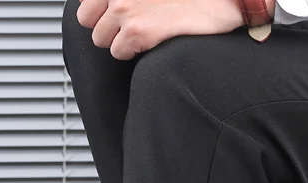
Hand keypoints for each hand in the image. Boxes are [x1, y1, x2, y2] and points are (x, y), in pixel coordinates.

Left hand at [76, 0, 271, 60]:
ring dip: (119, 40)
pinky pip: (118, 52)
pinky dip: (132, 52)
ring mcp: (125, 8)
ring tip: (145, 30)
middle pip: (87, 20)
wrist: (221, 0)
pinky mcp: (137, 30)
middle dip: (105, 25)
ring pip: (101, 39)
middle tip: (130, 24)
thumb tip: (94, 5)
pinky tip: (152, 39)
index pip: (85, 2)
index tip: (116, 14)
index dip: (99, 11)